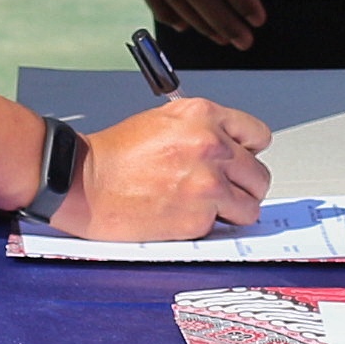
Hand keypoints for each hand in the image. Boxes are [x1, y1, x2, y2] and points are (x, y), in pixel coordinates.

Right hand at [55, 96, 273, 239]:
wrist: (85, 182)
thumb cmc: (116, 153)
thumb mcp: (165, 119)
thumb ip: (205, 128)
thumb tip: (234, 149)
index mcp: (205, 116)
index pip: (258, 136)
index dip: (249, 152)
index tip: (241, 162)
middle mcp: (212, 146)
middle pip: (259, 175)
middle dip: (243, 185)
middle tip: (224, 190)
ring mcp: (208, 183)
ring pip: (250, 206)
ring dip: (232, 210)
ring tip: (206, 207)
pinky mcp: (197, 217)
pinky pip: (222, 227)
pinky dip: (206, 226)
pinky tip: (182, 215)